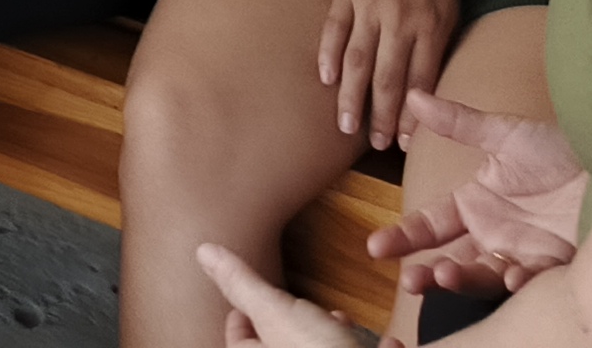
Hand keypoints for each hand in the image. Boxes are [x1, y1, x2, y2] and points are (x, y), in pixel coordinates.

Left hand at [189, 244, 368, 347]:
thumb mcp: (275, 311)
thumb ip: (242, 284)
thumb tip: (203, 253)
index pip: (239, 340)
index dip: (242, 318)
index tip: (247, 304)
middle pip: (282, 346)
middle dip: (296, 324)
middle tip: (304, 308)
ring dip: (336, 336)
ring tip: (343, 322)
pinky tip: (388, 343)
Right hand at [316, 0, 459, 151]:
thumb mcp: (450, 3)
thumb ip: (439, 42)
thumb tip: (428, 88)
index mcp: (431, 24)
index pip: (422, 80)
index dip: (414, 115)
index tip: (407, 144)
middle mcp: (400, 19)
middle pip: (388, 76)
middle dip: (382, 115)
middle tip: (376, 144)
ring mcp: (369, 4)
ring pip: (358, 58)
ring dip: (352, 95)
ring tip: (346, 125)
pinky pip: (335, 27)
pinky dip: (328, 54)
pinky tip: (325, 79)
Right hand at [372, 92, 586, 305]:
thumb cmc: (560, 149)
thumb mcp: (505, 134)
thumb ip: (458, 123)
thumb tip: (412, 96)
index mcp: (476, 204)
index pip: (431, 224)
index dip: (404, 236)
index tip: (375, 247)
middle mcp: (493, 234)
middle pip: (451, 259)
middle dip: (427, 272)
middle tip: (409, 279)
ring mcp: (521, 254)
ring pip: (482, 275)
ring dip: (462, 279)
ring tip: (445, 274)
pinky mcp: (553, 267)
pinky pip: (530, 280)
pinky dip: (516, 281)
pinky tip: (510, 274)